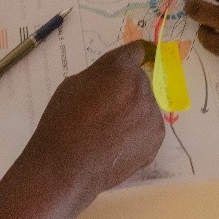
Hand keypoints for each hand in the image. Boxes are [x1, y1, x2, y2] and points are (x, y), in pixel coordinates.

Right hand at [14, 41, 163, 199]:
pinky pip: (148, 126)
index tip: (127, 64)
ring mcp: (152, 114)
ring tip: (109, 130)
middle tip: (105, 108)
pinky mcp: (156, 138)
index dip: (129, 58)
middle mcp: (142, 87)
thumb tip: (114, 75)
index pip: (136, 51)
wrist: (65, 167)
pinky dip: (137, 132)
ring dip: (132, 111)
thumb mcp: (73, 84)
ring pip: (145, 105)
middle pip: (139, 81)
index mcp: (120, 68)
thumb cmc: (62, 121)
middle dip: (126, 89)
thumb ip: (100, 74)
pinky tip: (117, 143)